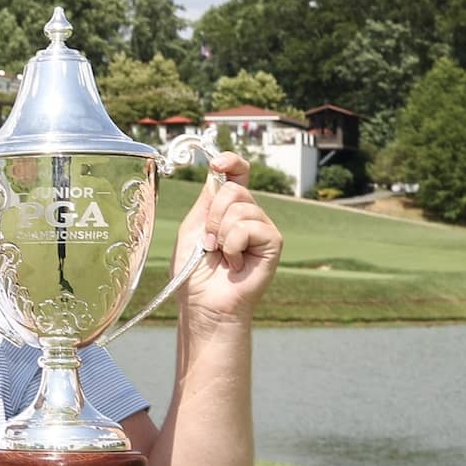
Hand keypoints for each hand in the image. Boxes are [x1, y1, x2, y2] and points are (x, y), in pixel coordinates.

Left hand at [171, 153, 281, 326]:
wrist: (203, 304)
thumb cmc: (195, 273)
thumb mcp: (193, 230)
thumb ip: (206, 202)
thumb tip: (217, 172)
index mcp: (228, 210)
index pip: (238, 174)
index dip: (231, 162)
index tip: (217, 163)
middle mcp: (249, 215)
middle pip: (234, 189)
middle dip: (213, 215)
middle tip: (208, 242)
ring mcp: (262, 228)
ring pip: (242, 208)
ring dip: (221, 233)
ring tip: (220, 255)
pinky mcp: (273, 242)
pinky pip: (250, 227)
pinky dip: (233, 244)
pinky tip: (234, 262)